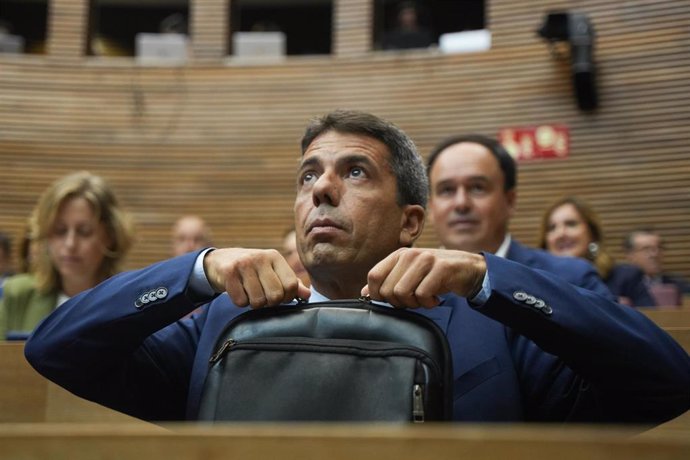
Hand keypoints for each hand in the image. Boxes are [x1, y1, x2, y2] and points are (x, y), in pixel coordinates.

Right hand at [203, 248, 310, 307]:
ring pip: (258, 301)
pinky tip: (239, 291)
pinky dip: (240, 302)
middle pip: (276, 295)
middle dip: (270, 302)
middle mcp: (260, 258)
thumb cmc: (252, 269)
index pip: (291, 285)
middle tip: (263, 296)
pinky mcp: (229, 273)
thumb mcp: (272, 271)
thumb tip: (308, 295)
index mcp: (274, 257)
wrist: (220, 261)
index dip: (287, 297)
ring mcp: (243, 264)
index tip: (280, 297)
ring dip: (254, 303)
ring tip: (250, 292)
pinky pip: (241, 301)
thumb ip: (290, 283)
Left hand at [362, 248, 485, 307]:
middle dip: (399, 303)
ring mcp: (426, 260)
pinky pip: (422, 295)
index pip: (374, 276)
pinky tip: (436, 299)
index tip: (390, 301)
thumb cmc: (435, 274)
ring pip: (403, 293)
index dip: (377, 294)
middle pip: (388, 289)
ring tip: (425, 299)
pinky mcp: (441, 269)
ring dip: (414, 304)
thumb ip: (387, 282)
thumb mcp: (409, 275)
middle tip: (413, 301)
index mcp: (398, 255)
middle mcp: (410, 255)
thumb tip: (364, 294)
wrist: (468, 269)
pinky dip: (429, 303)